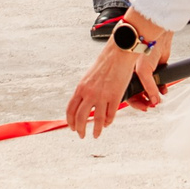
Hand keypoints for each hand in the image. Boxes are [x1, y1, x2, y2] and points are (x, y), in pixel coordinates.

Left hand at [66, 14, 172, 134]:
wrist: (119, 53)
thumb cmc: (105, 63)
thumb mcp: (90, 77)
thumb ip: (86, 90)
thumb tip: (83, 103)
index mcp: (81, 88)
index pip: (71, 110)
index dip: (70, 121)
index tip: (72, 127)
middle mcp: (89, 93)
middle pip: (81, 118)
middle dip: (80, 129)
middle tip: (82, 135)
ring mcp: (102, 96)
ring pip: (97, 120)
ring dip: (96, 130)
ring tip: (95, 135)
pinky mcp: (116, 96)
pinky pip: (111, 115)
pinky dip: (109, 122)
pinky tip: (108, 124)